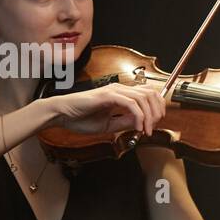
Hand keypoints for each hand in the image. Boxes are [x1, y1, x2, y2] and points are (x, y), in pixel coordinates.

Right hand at [47, 81, 165, 135]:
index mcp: (121, 94)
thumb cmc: (81, 118)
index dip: (157, 107)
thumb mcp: (110, 124)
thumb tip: (142, 123)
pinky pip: (131, 104)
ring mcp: (114, 90)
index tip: (155, 123)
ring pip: (143, 98)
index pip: (148, 94)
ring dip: (149, 116)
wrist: (62, 115)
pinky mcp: (107, 95)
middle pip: (150, 93)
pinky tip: (138, 128)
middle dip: (157, 111)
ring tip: (146, 130)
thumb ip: (126, 122)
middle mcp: (119, 89)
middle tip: (153, 127)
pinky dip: (139, 116)